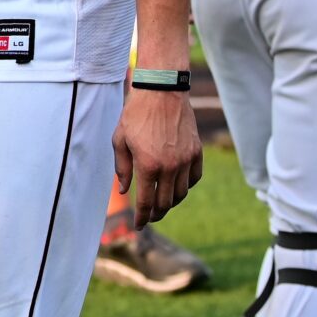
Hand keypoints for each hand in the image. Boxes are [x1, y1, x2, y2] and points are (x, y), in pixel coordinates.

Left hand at [114, 86, 202, 224]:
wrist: (162, 91)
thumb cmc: (135, 114)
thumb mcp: (120, 140)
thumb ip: (123, 169)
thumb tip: (126, 190)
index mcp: (148, 165)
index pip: (147, 202)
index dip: (142, 217)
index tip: (139, 225)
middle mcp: (169, 166)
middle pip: (166, 203)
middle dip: (156, 214)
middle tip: (150, 217)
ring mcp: (186, 160)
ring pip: (181, 193)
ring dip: (171, 202)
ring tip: (163, 203)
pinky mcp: (196, 151)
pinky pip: (194, 178)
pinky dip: (186, 186)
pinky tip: (177, 186)